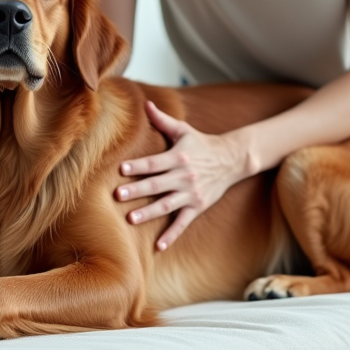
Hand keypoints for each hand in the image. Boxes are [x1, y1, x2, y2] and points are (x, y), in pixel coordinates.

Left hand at [114, 101, 247, 250]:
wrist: (232, 160)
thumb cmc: (202, 143)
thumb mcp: (183, 130)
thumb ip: (162, 120)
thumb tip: (145, 104)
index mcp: (178, 157)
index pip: (154, 162)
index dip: (138, 166)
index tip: (121, 169)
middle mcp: (184, 176)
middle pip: (157, 184)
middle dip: (137, 190)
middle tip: (118, 195)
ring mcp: (191, 193)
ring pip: (167, 205)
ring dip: (149, 212)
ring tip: (130, 219)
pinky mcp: (197, 206)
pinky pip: (183, 223)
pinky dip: (171, 235)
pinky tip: (158, 246)